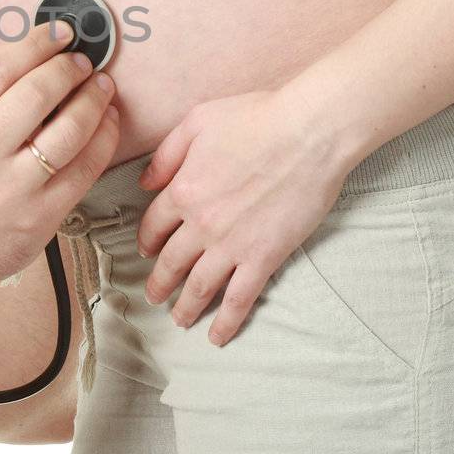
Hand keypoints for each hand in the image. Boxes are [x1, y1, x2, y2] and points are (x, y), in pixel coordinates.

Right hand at [0, 19, 120, 297]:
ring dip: (92, 100)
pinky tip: (106, 122)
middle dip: (67, 67)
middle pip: (35, 94)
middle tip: (82, 58)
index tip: (56, 33)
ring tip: (101, 86)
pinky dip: (102, 139)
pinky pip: (84, 169)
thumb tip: (8, 48)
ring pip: (68, 131)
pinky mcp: (41, 219)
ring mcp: (11, 193)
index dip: (33, 45)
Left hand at [133, 88, 350, 345]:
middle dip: (159, 283)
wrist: (308, 133)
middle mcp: (200, 224)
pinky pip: (240, 298)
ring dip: (186, 306)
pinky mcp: (264, 257)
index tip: (147, 250)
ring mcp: (231, 244)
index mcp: (181, 190)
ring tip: (180, 320)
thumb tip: (144, 183)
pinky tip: (218, 336)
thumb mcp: (196, 122)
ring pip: (200, 286)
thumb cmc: (256, 117)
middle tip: (154, 296)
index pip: (153, 225)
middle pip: (171, 262)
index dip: (148, 240)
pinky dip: (227, 321)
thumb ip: (166, 154)